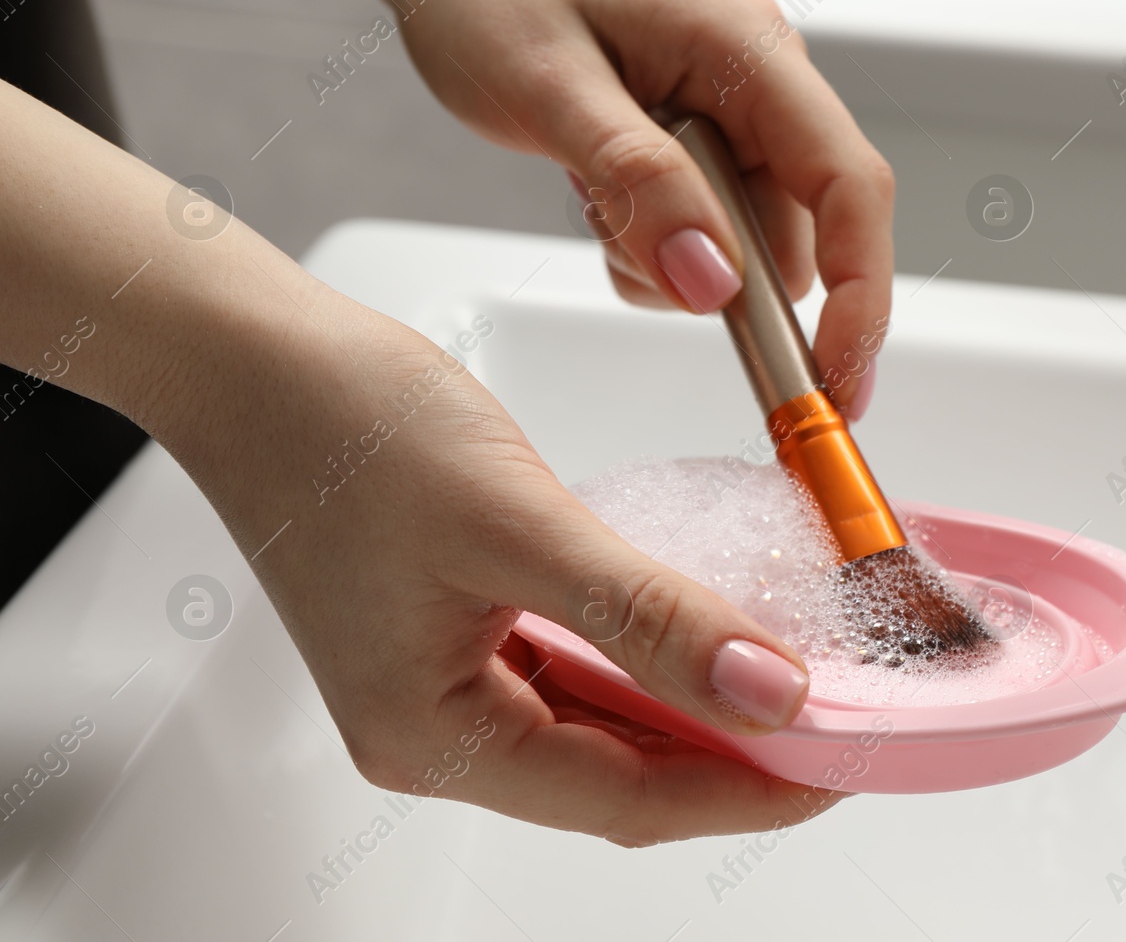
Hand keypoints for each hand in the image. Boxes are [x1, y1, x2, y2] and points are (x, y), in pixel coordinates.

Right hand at [158, 257, 841, 842]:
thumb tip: (768, 692)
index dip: (751, 790)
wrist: (252, 354)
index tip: (845, 763)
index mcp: (434, 737)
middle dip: (738, 754)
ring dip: (699, 709)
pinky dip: (650, 662)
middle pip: (622, 774)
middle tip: (841, 719)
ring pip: (605, 726)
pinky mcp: (458, 631)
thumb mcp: (521, 524)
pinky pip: (577, 672)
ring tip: (796, 679)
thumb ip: (649, 619)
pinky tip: (704, 634)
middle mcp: (437, 730)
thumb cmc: (346, 426)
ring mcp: (444, 684)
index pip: (631, 799)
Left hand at [366, 0, 893, 417]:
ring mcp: (735, 121)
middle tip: (627, 251)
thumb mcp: (548, 85)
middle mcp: (761, 86)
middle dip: (724, 277)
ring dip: (672, 260)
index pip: (850, 185)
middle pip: (799, 233)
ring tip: (592, 196)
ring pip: (746, 249)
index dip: (860, 293)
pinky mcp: (702, 152)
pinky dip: (654, 252)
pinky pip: (708, 241)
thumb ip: (637, 181)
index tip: (836, 379)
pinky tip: (598, 199)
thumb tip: (713, 280)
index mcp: (749, 49)